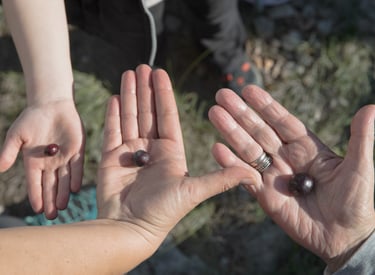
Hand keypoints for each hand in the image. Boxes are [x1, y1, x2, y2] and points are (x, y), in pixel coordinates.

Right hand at [0, 99, 84, 218]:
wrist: (51, 105)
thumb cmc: (31, 119)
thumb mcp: (16, 135)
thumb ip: (9, 151)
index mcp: (34, 162)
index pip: (35, 183)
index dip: (36, 196)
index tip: (37, 210)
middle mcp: (50, 164)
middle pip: (50, 186)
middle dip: (50, 201)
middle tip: (52, 216)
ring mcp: (64, 158)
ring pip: (63, 180)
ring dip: (63, 193)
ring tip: (62, 207)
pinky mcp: (77, 151)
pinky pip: (77, 167)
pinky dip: (75, 177)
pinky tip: (74, 189)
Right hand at [97, 65, 250, 245]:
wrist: (131, 230)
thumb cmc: (163, 213)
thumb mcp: (194, 191)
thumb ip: (221, 179)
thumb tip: (254, 174)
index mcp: (171, 153)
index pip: (168, 116)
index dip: (164, 94)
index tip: (161, 73)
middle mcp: (151, 150)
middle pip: (149, 112)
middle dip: (146, 89)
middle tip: (144, 66)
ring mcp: (130, 152)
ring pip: (131, 116)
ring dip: (130, 95)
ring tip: (129, 73)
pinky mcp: (111, 157)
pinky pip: (113, 130)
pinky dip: (114, 114)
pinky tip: (115, 96)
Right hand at [208, 85, 374, 270]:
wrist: (344, 238)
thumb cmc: (357, 203)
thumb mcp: (361, 169)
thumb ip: (360, 139)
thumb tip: (369, 108)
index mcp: (306, 147)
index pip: (282, 121)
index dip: (266, 105)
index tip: (248, 89)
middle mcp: (286, 157)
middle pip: (259, 131)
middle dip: (240, 113)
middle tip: (221, 95)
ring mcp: (273, 175)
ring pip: (248, 150)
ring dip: (230, 132)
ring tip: (214, 114)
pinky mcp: (264, 195)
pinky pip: (243, 177)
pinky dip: (230, 164)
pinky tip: (217, 150)